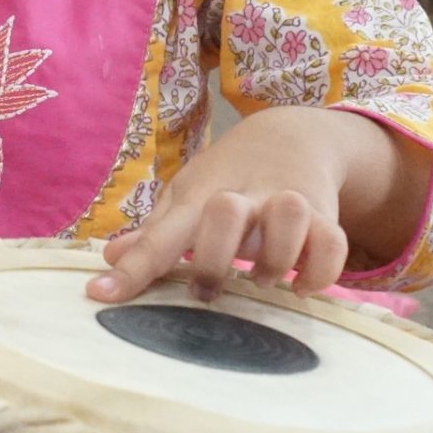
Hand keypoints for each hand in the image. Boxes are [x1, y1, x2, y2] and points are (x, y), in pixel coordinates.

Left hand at [87, 107, 354, 303]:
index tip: (101, 294)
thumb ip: (153, 233)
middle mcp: (243, 197)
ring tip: (262, 279)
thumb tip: (107, 258)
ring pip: (288, 219)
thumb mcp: (186, 198)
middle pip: (224, 213)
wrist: (290, 137)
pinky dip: (320, 272)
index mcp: (199, 197)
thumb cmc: (227, 178)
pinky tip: (301, 287)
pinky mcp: (325, 216)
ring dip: (275, 258)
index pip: (159, 233)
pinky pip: (332, 244)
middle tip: (205, 291)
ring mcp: (287, 203)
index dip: (131, 268)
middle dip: (213, 258)